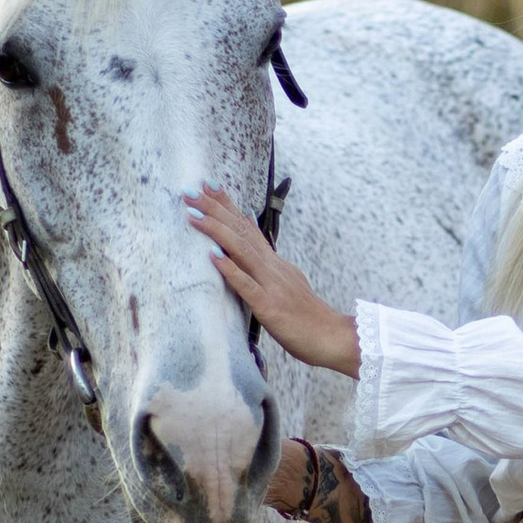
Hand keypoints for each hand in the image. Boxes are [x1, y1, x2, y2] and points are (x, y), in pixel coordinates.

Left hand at [187, 185, 360, 376]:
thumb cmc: (306, 316)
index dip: (227, 206)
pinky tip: (212, 256)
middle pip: (241, 231)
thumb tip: (253, 231)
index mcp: (274, 263)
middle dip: (215, 209)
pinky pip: (247, 285)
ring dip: (216, 230)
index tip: (207, 185)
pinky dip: (230, 269)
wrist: (332, 337)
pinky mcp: (269, 307)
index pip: (248, 227)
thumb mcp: (287, 280)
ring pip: (241, 251)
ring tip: (194, 213)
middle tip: (191, 190)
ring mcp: (272, 285)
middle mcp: (272, 267)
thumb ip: (268, 259)